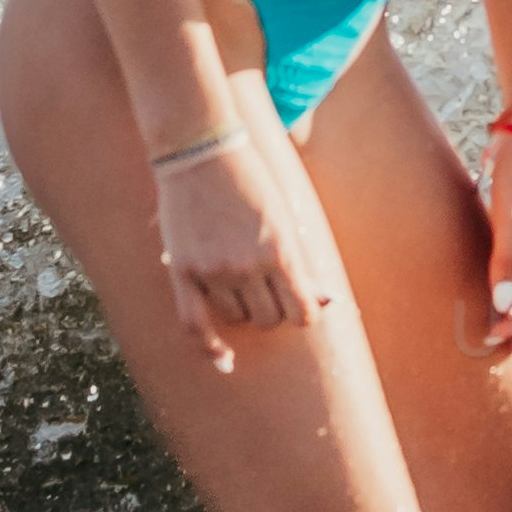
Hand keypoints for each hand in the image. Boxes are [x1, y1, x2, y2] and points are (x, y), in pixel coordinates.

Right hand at [157, 135, 328, 365]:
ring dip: (244, 309)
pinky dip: (210, 348)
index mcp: (281, 251)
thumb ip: (302, 265)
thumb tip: (328, 301)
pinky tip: (224, 360)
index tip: (302, 308)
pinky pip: (194, 325)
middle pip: (269, 319)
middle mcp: (247, 266)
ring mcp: (213, 270)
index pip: (302, 312)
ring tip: (241, 282)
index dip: (305, 314)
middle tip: (268, 287)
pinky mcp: (183, 270)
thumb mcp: (286, 219)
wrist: (202, 151)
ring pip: (237, 319)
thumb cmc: (252, 182)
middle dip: (274, 309)